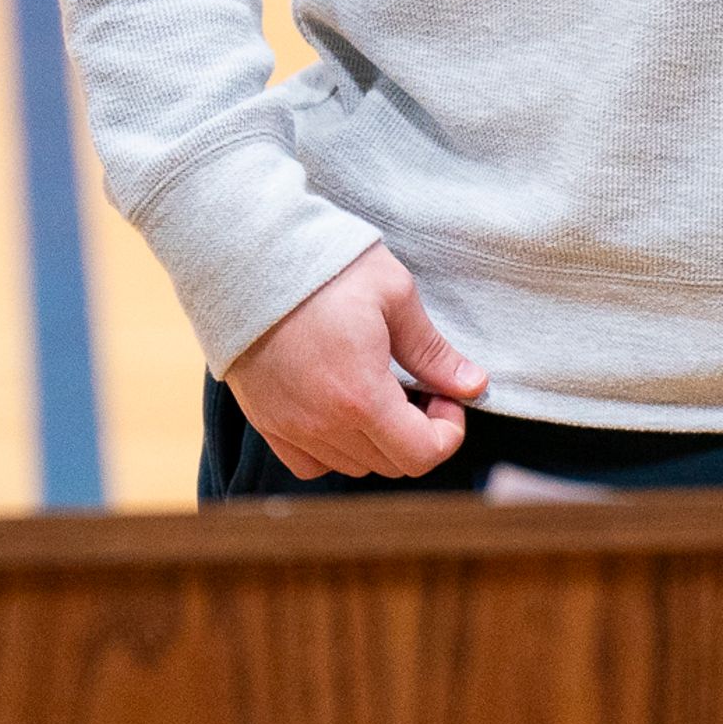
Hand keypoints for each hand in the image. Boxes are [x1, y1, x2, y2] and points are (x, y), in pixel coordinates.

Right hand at [224, 245, 488, 479]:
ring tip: (382, 390)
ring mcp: (290, 428)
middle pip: (391, 464)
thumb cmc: (326, 268)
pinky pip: (310, 463)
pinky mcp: (265, 422)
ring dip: (379, 440)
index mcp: (361, 398)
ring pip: (353, 466)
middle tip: (420, 388)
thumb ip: (433, 351)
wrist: (249, 257)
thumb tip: (474, 385)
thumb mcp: (394, 295)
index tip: (446, 394)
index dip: (449, 431)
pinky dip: (334, 449)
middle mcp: (323, 425)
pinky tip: (342, 408)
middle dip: (419, 432)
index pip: (421, 455)